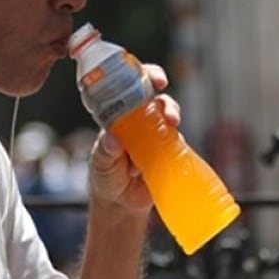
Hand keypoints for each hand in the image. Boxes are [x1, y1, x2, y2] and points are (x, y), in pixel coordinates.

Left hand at [88, 64, 180, 214]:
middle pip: (152, 94)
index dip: (136, 75)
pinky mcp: (168, 149)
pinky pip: (176, 138)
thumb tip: (111, 139)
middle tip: (161, 86)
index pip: (125, 87)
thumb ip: (104, 153)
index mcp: (117, 117)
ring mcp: (155, 133)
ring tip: (171, 121)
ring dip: (171, 111)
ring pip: (167, 112)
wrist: (122, 204)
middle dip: (157, 84)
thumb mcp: (101, 166)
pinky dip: (177, 137)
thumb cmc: (106, 179)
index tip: (145, 75)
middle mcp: (137, 120)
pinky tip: (174, 144)